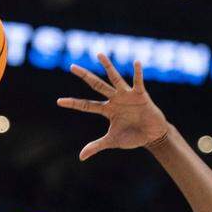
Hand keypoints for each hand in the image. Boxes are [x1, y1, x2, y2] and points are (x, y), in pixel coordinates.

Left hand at [56, 53, 170, 160]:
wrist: (152, 136)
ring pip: (114, 78)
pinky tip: (136, 62)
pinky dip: (138, 73)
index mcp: (107, 110)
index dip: (73, 103)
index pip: (86, 105)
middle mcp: (114, 99)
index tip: (58, 101)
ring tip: (99, 54)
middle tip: (71, 66)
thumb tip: (81, 157)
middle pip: (96, 85)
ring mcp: (126, 95)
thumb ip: (96, 146)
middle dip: (84, 76)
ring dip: (107, 66)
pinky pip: (138, 82)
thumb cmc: (133, 137)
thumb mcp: (112, 141)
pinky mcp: (141, 95)